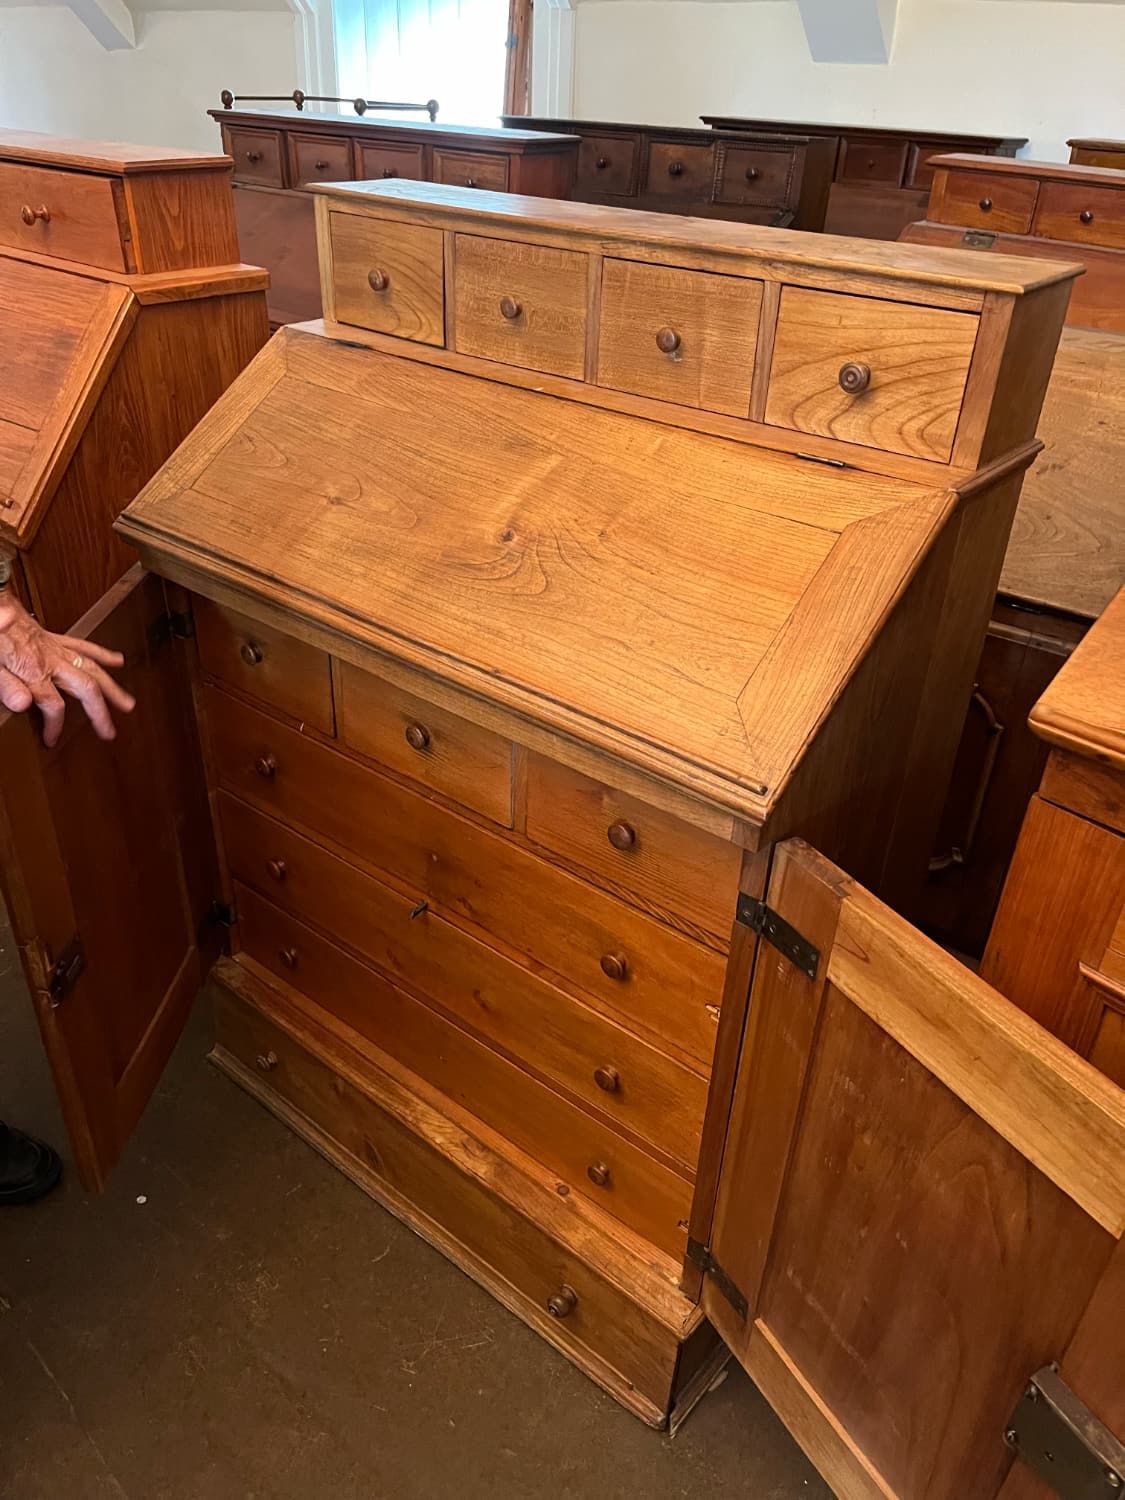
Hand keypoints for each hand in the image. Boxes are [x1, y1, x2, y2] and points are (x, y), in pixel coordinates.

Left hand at [0, 594, 135, 747]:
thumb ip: (6, 685)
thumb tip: (23, 704)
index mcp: (34, 669)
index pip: (53, 705)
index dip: (55, 725)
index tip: (51, 739)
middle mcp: (51, 659)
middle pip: (85, 688)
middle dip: (100, 711)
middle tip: (109, 732)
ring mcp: (55, 648)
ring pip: (92, 668)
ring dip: (111, 686)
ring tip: (127, 703)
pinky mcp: (53, 639)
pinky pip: (83, 646)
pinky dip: (102, 653)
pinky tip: (116, 660)